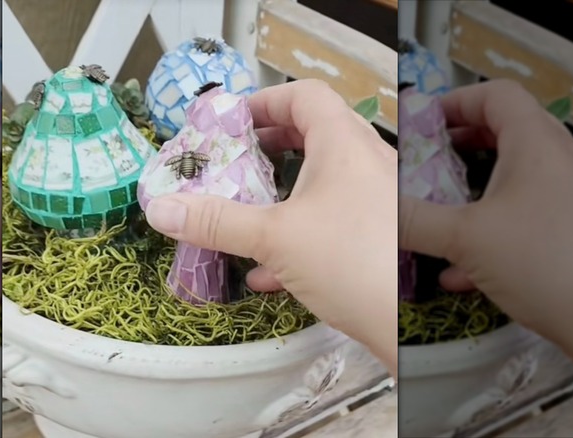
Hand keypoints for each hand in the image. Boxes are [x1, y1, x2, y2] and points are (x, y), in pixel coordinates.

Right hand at [144, 80, 398, 376]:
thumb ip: (216, 222)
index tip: (233, 122)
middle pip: (318, 132)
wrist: (412, 326)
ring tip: (253, 203)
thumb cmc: (349, 261)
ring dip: (288, 187)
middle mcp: (371, 162)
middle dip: (273, 144)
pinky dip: (304, 228)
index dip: (265, 101)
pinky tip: (269, 269)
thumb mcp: (273, 238)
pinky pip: (339, 217)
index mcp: (345, 144)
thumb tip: (159, 210)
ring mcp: (382, 199)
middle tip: (240, 158)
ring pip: (329, 178)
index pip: (305, 97)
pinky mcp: (383, 236)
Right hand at [399, 80, 572, 376]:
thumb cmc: (542, 261)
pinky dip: (495, 232)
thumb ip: (415, 220)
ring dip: (476, 193)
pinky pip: (531, 217)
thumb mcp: (465, 239)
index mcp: (536, 144)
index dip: (456, 102)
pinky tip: (465, 274)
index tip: (423, 127)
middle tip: (429, 168)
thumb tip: (377, 209)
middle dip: (461, 149)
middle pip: (508, 133)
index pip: (496, 95)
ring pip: (518, 179)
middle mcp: (562, 162)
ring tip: (443, 217)